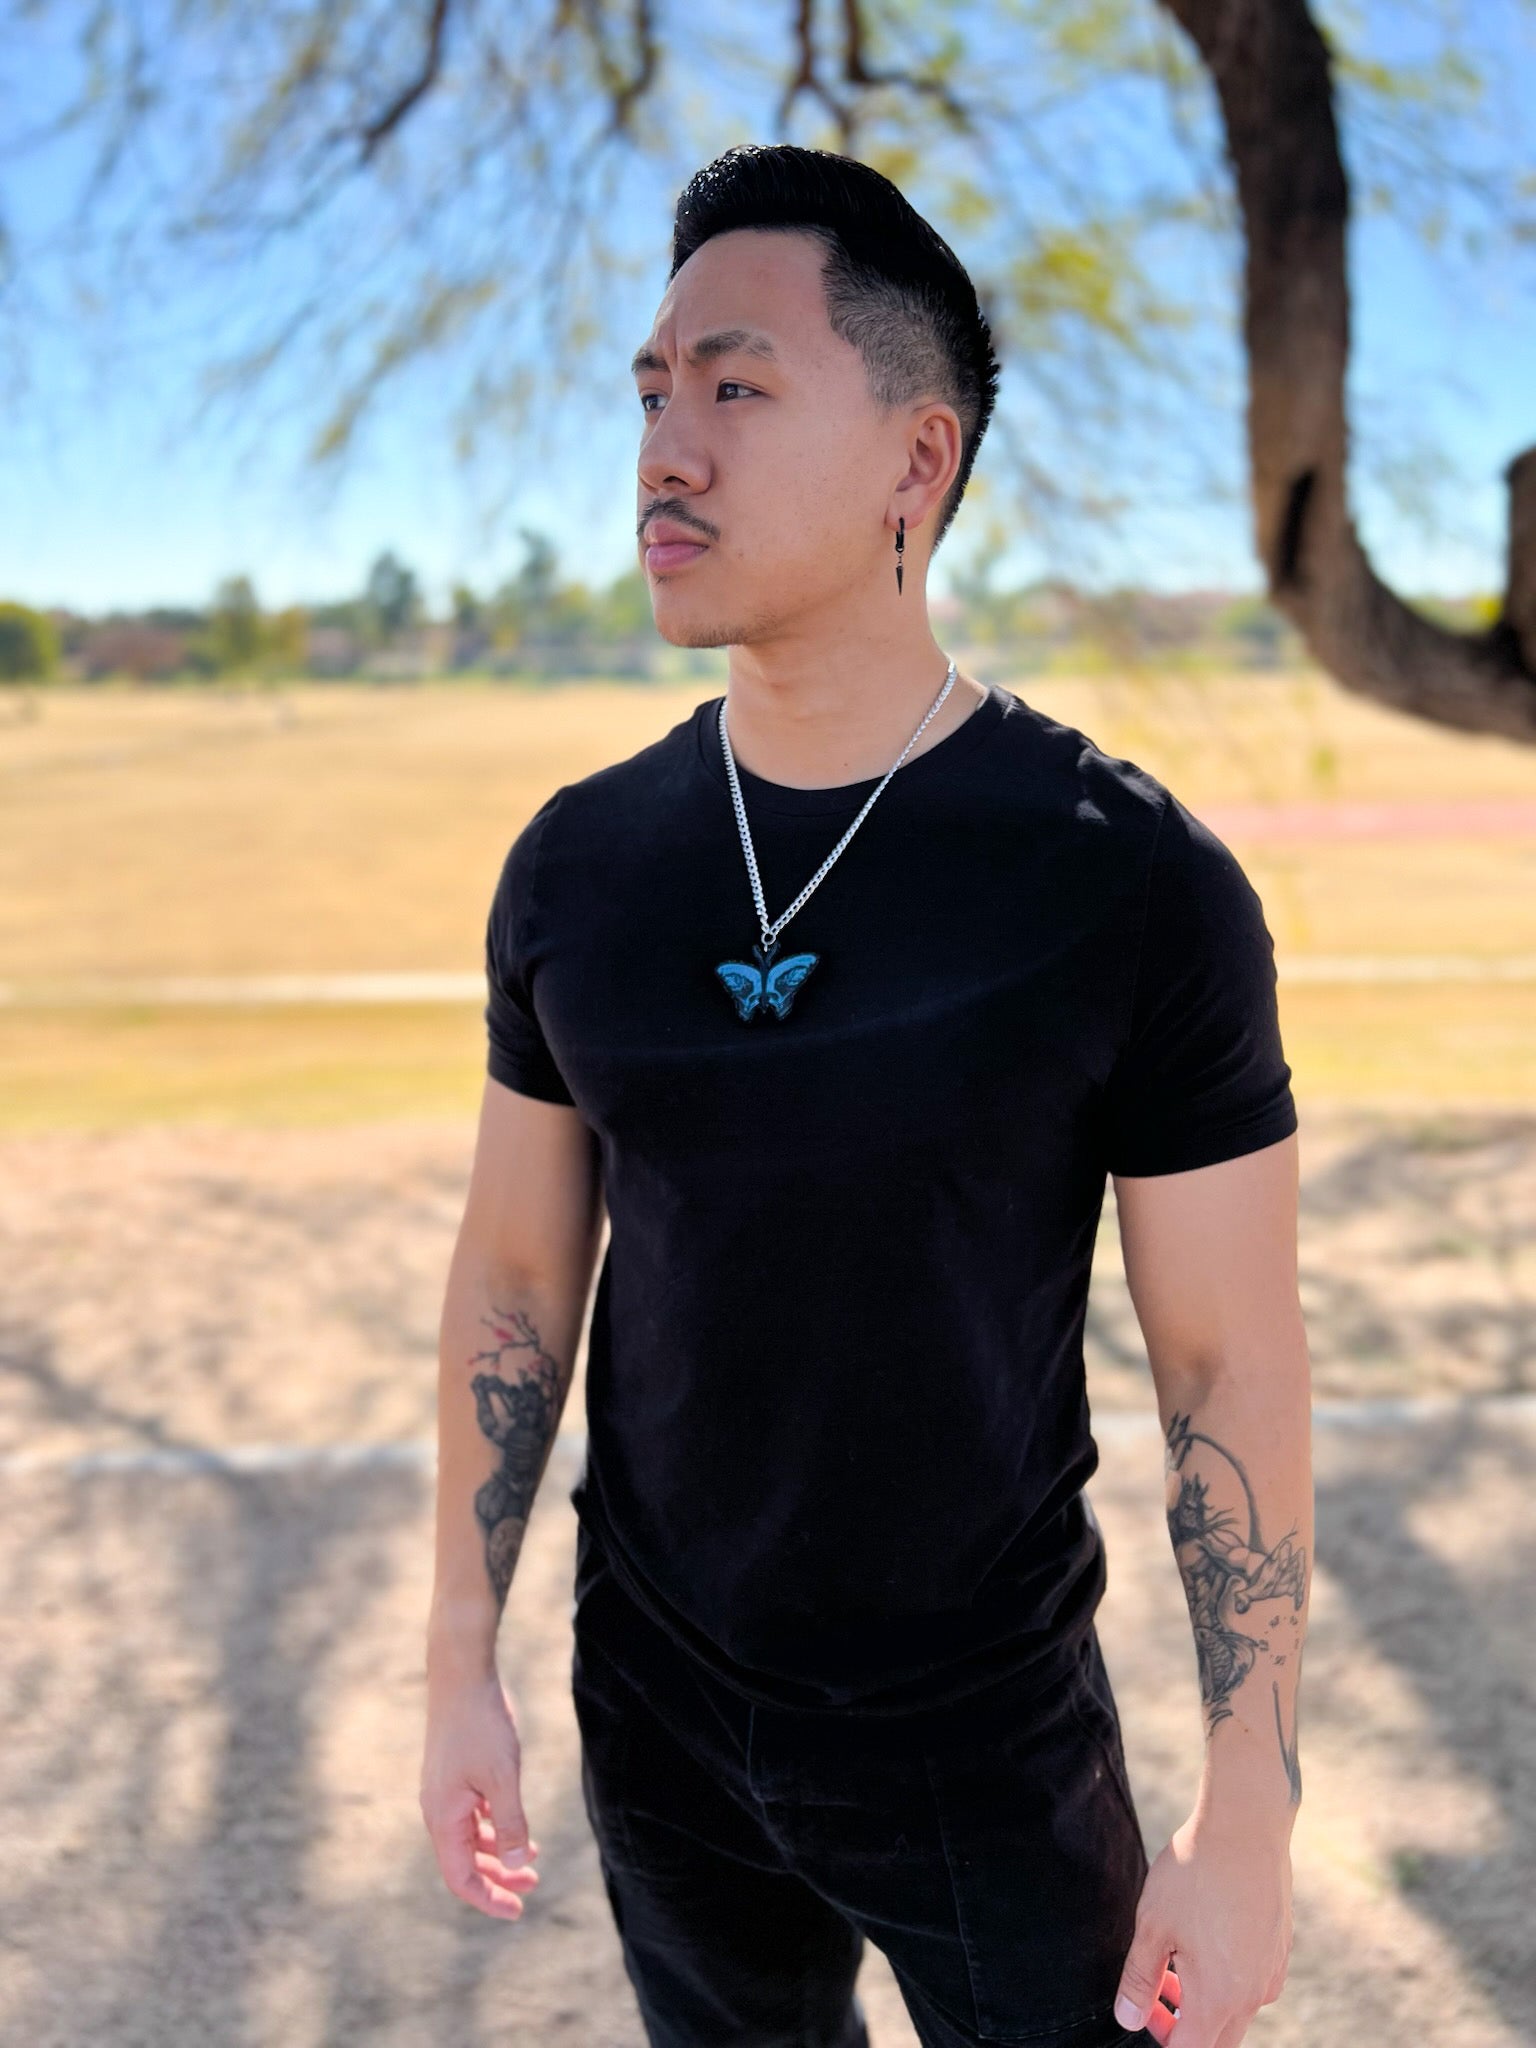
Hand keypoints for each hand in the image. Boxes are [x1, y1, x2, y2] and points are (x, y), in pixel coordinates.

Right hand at [420, 1669, 542, 1919]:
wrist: (460, 1676)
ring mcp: (444, 1792)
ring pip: (470, 1838)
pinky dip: (494, 1826)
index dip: (488, 1899)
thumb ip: (511, 1823)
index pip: (461, 1877)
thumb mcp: (503, 1778)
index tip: (517, 1911)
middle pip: (466, 1861)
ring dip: (499, 1852)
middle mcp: (438, 1810)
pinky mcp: (453, 1775)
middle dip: (498, 1878)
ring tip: (533, 1860)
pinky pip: (471, 1815)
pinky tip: (515, 1824)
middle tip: (532, 1889)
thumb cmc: (481, 1726)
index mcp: (444, 1818)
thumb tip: (519, 1863)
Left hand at [1112, 1812, 1292, 2046]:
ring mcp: (1272, 1972)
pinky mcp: (1281, 1949)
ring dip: (1204, 2000)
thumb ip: (1139, 1980)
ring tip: (1177, 1954)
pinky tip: (1208, 1936)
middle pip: (1217, 2040)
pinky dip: (1227, 1978)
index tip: (1144, 2006)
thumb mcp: (1152, 1925)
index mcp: (1219, 1997)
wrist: (1246, 1826)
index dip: (1162, 2037)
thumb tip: (1128, 2019)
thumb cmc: (1194, 1873)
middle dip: (1183, 2025)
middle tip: (1157, 1985)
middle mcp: (1253, 1994)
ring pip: (1236, 2011)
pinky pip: (1253, 1984)